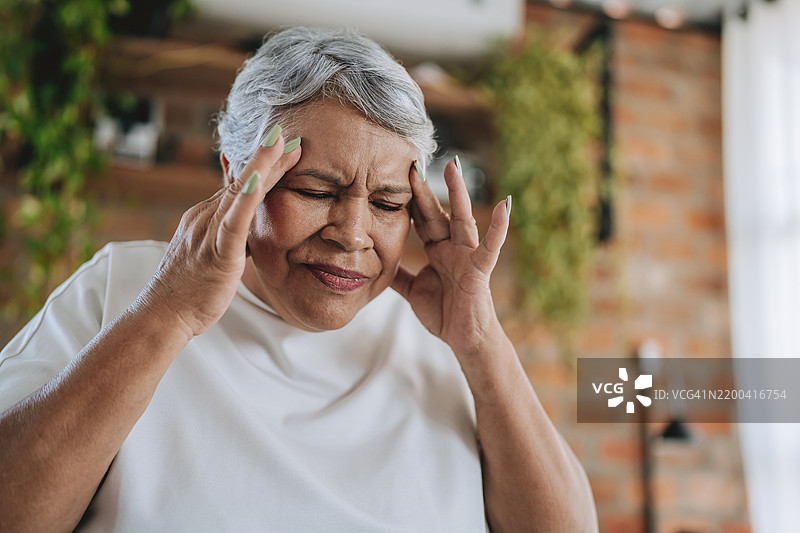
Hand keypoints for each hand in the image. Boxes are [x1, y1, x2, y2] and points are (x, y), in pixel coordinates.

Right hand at [139, 131, 300, 337]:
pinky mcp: (217, 254)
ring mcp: (209, 233)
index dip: (262, 165)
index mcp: (206, 218)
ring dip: (262, 166)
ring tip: (282, 143)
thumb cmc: (188, 290)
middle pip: (242, 182)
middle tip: (292, 136)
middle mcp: (205, 218)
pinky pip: (234, 224)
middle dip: (268, 158)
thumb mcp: (211, 254)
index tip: (284, 146)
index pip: (239, 185)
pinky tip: (261, 182)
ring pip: (239, 193)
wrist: (161, 315)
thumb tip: (247, 223)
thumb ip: (228, 235)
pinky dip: (248, 201)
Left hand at [391, 159, 510, 356]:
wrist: (464, 340)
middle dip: (426, 188)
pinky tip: (505, 205)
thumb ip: (398, 274)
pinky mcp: (480, 270)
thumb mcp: (413, 291)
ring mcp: (468, 256)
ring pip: (462, 219)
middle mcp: (453, 247)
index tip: (395, 174)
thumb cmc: (445, 313)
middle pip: (437, 213)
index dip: (409, 199)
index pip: (420, 219)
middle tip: (414, 161)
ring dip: (459, 193)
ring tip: (455, 165)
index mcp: (437, 250)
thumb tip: (375, 263)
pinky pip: (490, 247)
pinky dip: (499, 227)